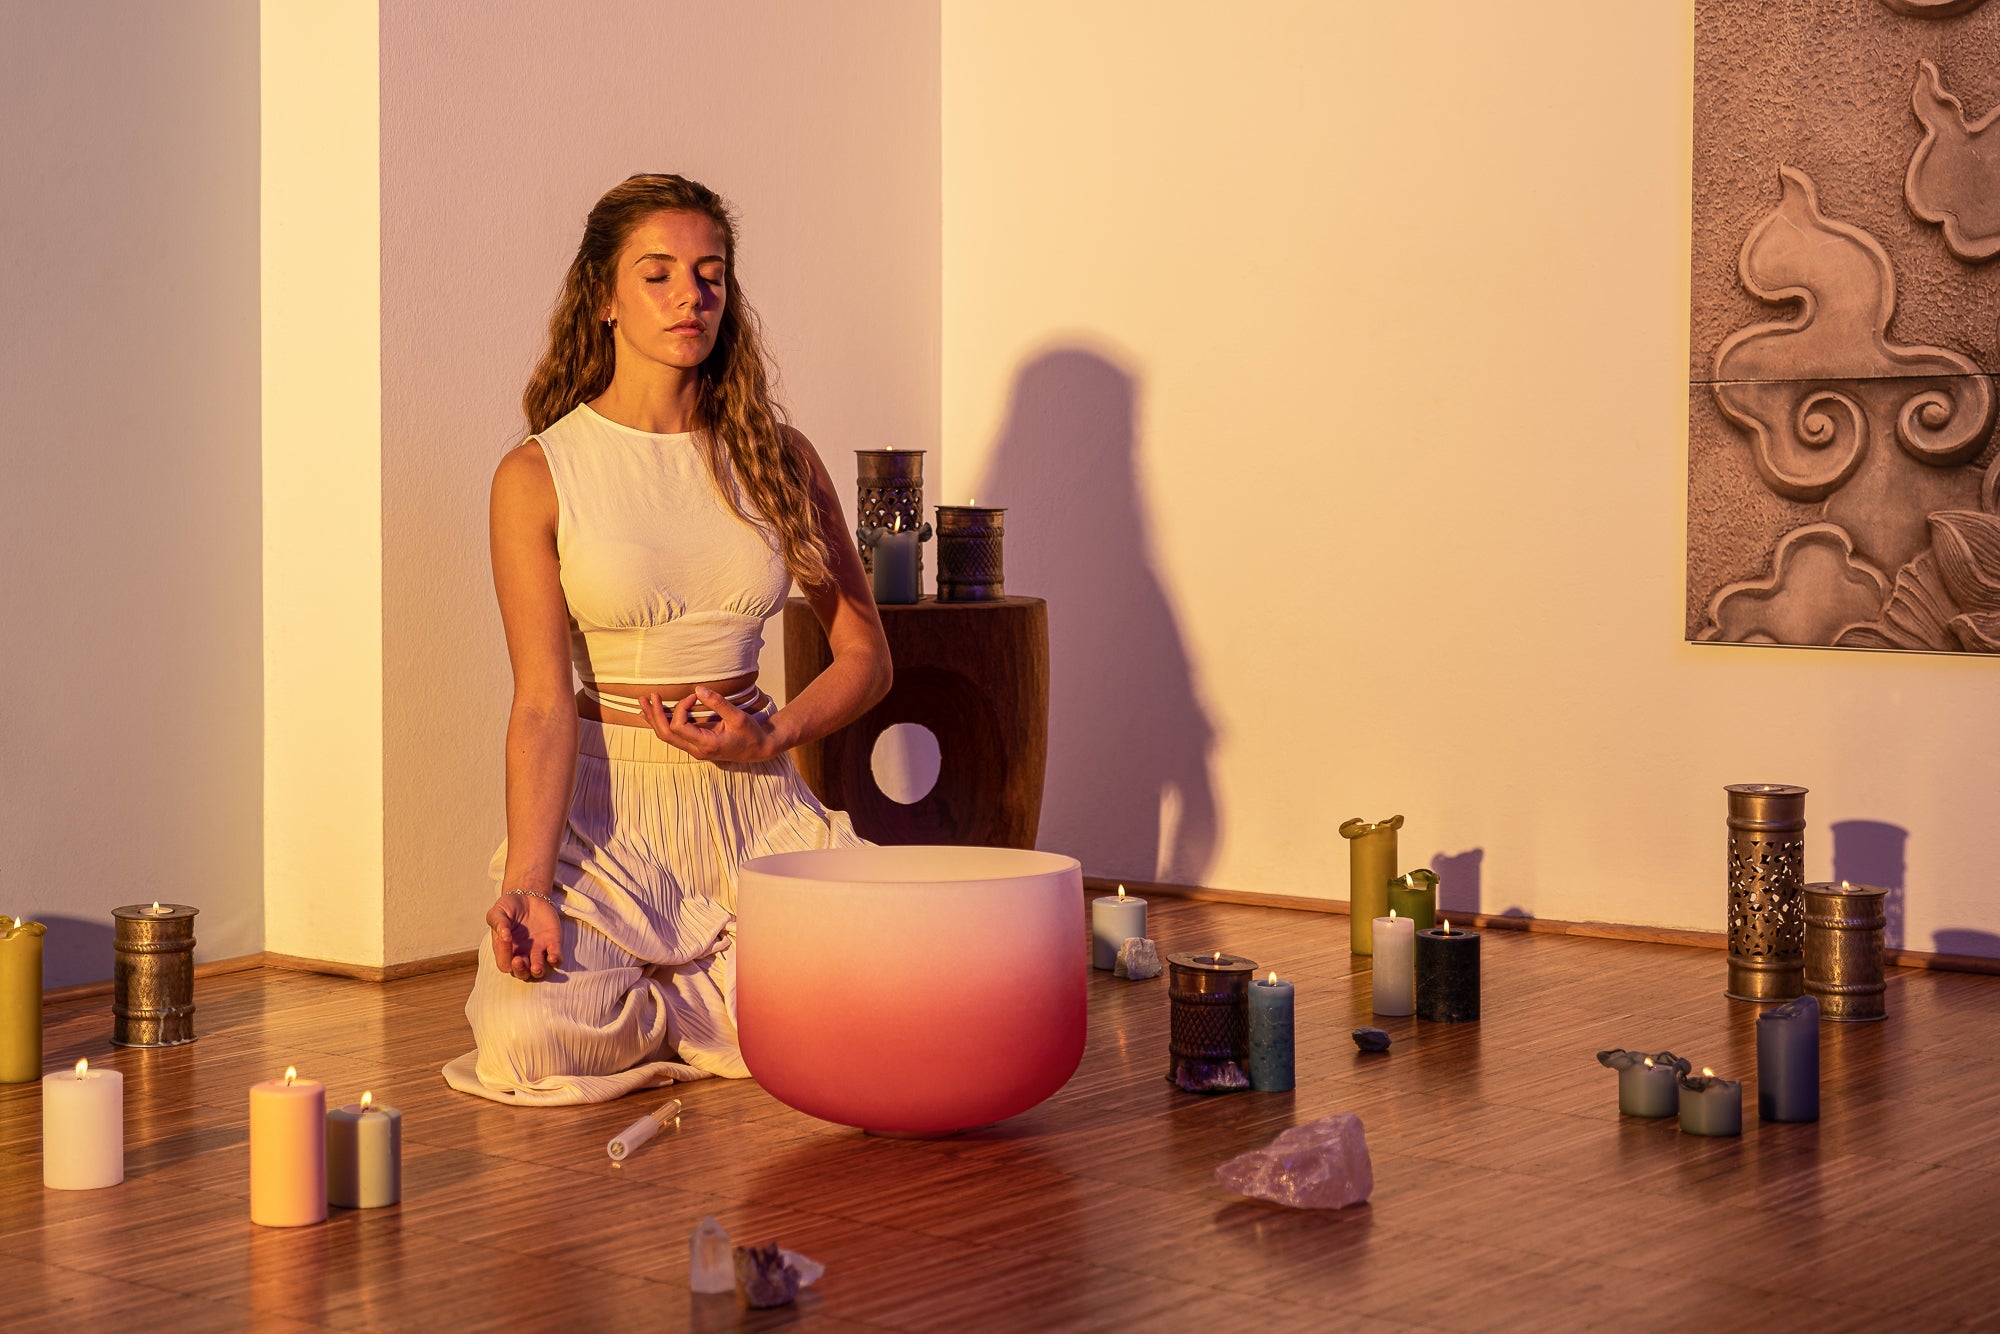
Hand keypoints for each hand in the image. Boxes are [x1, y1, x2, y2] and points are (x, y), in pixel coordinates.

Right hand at [487, 891, 562, 979]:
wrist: (529, 896)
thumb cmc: (510, 906)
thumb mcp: (498, 911)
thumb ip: (498, 922)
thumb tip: (504, 935)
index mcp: (506, 950)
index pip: (504, 963)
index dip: (504, 955)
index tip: (505, 938)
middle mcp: (522, 954)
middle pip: (521, 973)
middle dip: (520, 970)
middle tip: (518, 960)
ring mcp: (538, 950)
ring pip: (539, 971)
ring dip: (538, 971)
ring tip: (536, 967)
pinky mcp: (553, 943)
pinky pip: (556, 957)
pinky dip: (556, 960)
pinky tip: (553, 957)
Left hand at [640, 686, 779, 762]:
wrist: (759, 749)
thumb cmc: (750, 733)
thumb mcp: (738, 717)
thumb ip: (718, 703)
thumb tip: (698, 689)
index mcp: (706, 744)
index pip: (678, 727)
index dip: (679, 708)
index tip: (692, 697)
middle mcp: (696, 750)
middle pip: (665, 734)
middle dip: (655, 714)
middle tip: (649, 696)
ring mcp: (694, 749)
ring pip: (666, 736)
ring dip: (654, 719)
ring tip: (643, 703)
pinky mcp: (695, 745)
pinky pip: (673, 736)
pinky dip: (662, 724)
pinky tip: (653, 715)